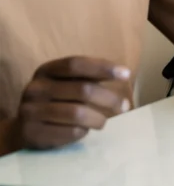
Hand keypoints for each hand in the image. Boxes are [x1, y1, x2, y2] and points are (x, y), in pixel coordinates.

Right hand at [12, 57, 130, 150]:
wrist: (24, 129)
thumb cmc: (56, 101)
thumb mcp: (67, 83)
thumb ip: (89, 77)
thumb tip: (123, 73)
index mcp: (45, 70)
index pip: (76, 64)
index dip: (102, 67)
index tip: (126, 74)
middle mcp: (35, 88)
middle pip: (82, 90)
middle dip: (109, 99)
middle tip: (125, 107)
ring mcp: (30, 111)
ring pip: (78, 113)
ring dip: (98, 119)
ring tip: (103, 122)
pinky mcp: (31, 133)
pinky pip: (70, 132)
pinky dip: (83, 132)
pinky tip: (83, 130)